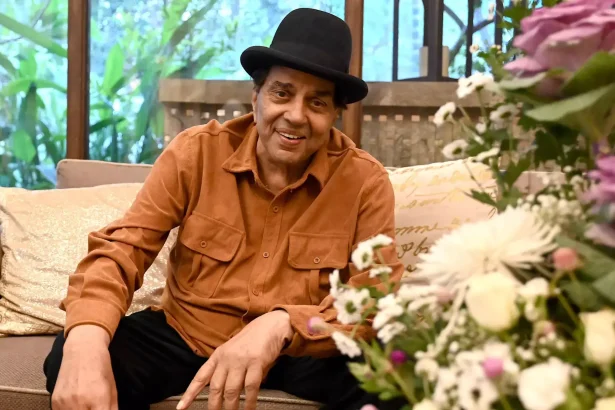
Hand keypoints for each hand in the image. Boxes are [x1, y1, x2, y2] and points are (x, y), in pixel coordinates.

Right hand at [51, 325, 117, 409]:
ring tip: (86, 405)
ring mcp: (65, 402)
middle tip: (93, 407)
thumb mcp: (112, 389)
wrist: (82, 349)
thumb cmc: (102, 368)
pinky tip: (75, 405)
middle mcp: (80, 402)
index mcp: (98, 398)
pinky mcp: (54, 401)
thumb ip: (111, 409)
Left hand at [177, 310, 293, 409]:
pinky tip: (249, 409)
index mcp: (218, 356)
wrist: (269, 326)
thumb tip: (224, 393)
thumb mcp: (232, 352)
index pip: (200, 377)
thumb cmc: (250, 341)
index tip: (181, 408)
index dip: (190, 393)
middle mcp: (226, 358)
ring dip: (231, 407)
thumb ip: (226, 370)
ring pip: (231, 390)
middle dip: (214, 406)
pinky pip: (251, 387)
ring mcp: (241, 360)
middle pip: (215, 388)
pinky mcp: (256, 362)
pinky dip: (249, 402)